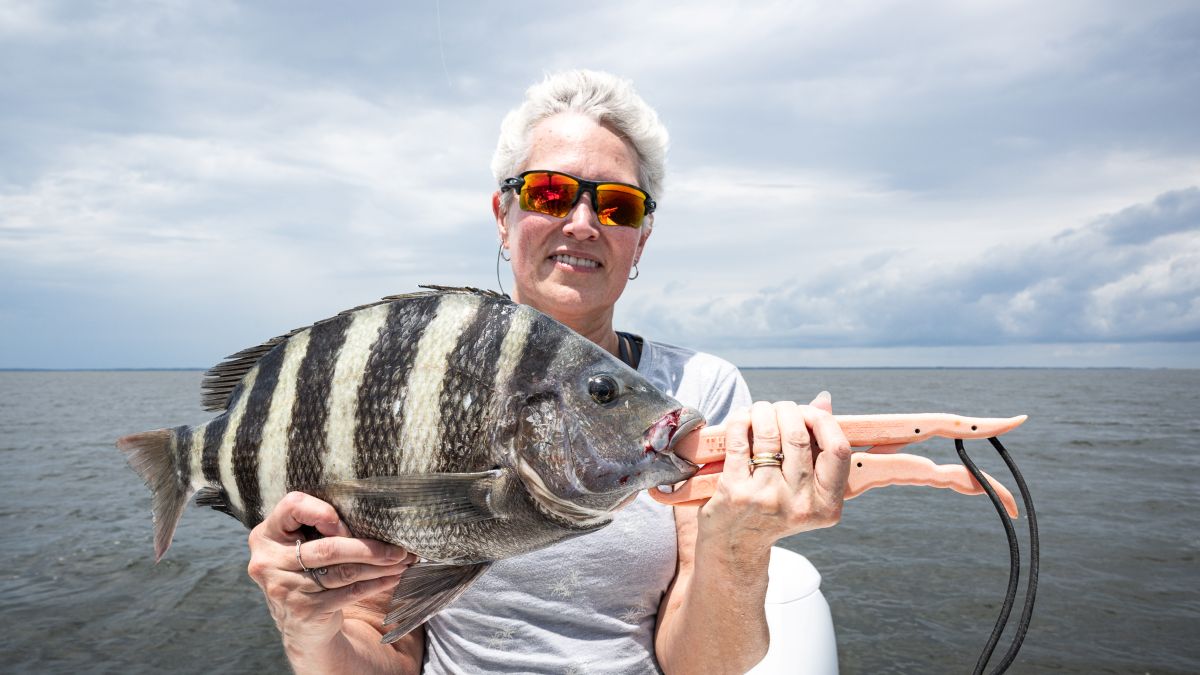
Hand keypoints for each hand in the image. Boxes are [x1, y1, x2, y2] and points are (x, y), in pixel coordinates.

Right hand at [246, 492, 416, 652]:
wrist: (300, 625)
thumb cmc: (307, 570)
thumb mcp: (301, 544)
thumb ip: (319, 527)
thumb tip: (375, 517)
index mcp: (265, 536)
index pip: (292, 506)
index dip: (322, 512)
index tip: (346, 523)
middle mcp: (268, 562)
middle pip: (327, 548)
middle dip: (369, 547)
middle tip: (398, 548)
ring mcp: (285, 589)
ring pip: (343, 572)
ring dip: (378, 566)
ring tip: (401, 560)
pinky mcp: (304, 611)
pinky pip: (349, 592)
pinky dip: (376, 583)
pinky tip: (392, 577)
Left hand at [699, 392, 852, 551]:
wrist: (737, 546)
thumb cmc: (774, 510)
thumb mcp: (804, 490)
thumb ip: (818, 447)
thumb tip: (823, 400)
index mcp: (826, 505)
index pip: (838, 449)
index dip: (823, 421)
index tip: (809, 413)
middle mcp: (800, 504)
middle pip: (799, 435)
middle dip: (787, 410)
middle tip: (779, 409)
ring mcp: (767, 498)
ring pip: (769, 433)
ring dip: (763, 411)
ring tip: (760, 410)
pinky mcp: (735, 492)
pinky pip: (739, 440)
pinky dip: (741, 420)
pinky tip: (743, 418)